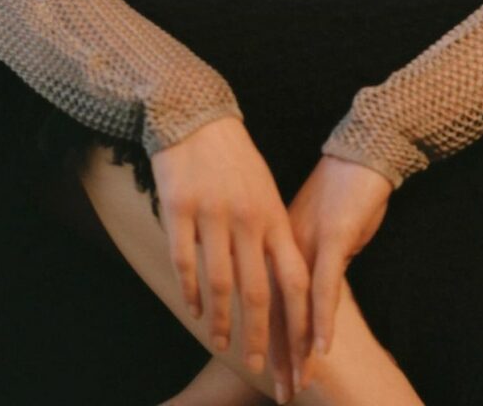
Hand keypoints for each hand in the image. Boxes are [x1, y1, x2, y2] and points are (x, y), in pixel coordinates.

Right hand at [151, 117, 311, 397]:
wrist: (197, 116)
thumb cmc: (235, 158)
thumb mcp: (265, 191)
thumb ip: (274, 233)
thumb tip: (286, 278)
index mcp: (274, 215)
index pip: (294, 279)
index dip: (301, 321)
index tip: (304, 355)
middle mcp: (247, 219)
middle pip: (258, 291)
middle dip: (261, 336)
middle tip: (258, 366)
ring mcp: (212, 214)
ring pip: (219, 283)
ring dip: (221, 320)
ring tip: (222, 341)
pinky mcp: (179, 208)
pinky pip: (184, 261)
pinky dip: (189, 291)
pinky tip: (192, 309)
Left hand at [282, 155, 392, 381]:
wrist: (360, 153)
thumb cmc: (343, 189)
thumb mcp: (320, 227)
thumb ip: (309, 257)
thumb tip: (310, 288)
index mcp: (279, 244)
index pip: (267, 299)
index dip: (267, 338)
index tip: (264, 373)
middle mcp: (286, 246)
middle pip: (278, 310)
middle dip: (279, 356)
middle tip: (280, 393)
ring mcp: (307, 242)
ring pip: (297, 305)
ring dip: (298, 350)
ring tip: (297, 384)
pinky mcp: (333, 237)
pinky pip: (324, 287)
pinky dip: (322, 320)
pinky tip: (322, 349)